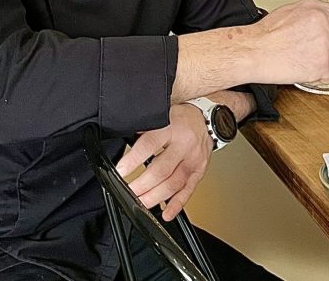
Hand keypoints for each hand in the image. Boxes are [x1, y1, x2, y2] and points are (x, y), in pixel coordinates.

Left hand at [115, 104, 211, 220]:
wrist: (208, 120)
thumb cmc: (180, 119)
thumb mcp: (161, 115)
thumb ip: (144, 128)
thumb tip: (120, 137)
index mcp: (171, 128)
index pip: (149, 145)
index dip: (133, 159)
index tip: (120, 171)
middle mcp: (184, 145)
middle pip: (161, 170)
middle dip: (142, 185)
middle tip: (128, 192)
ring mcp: (193, 161)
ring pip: (173, 184)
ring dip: (155, 197)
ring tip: (141, 204)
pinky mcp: (199, 172)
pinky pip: (188, 191)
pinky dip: (177, 205)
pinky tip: (166, 213)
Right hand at [240, 0, 328, 85]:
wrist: (254, 51)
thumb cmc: (265, 35)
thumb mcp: (290, 12)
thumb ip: (312, 15)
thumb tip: (324, 23)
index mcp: (317, 9)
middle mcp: (324, 23)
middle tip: (316, 52)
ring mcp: (325, 44)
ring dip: (328, 64)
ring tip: (309, 62)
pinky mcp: (322, 64)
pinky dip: (319, 77)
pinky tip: (306, 70)